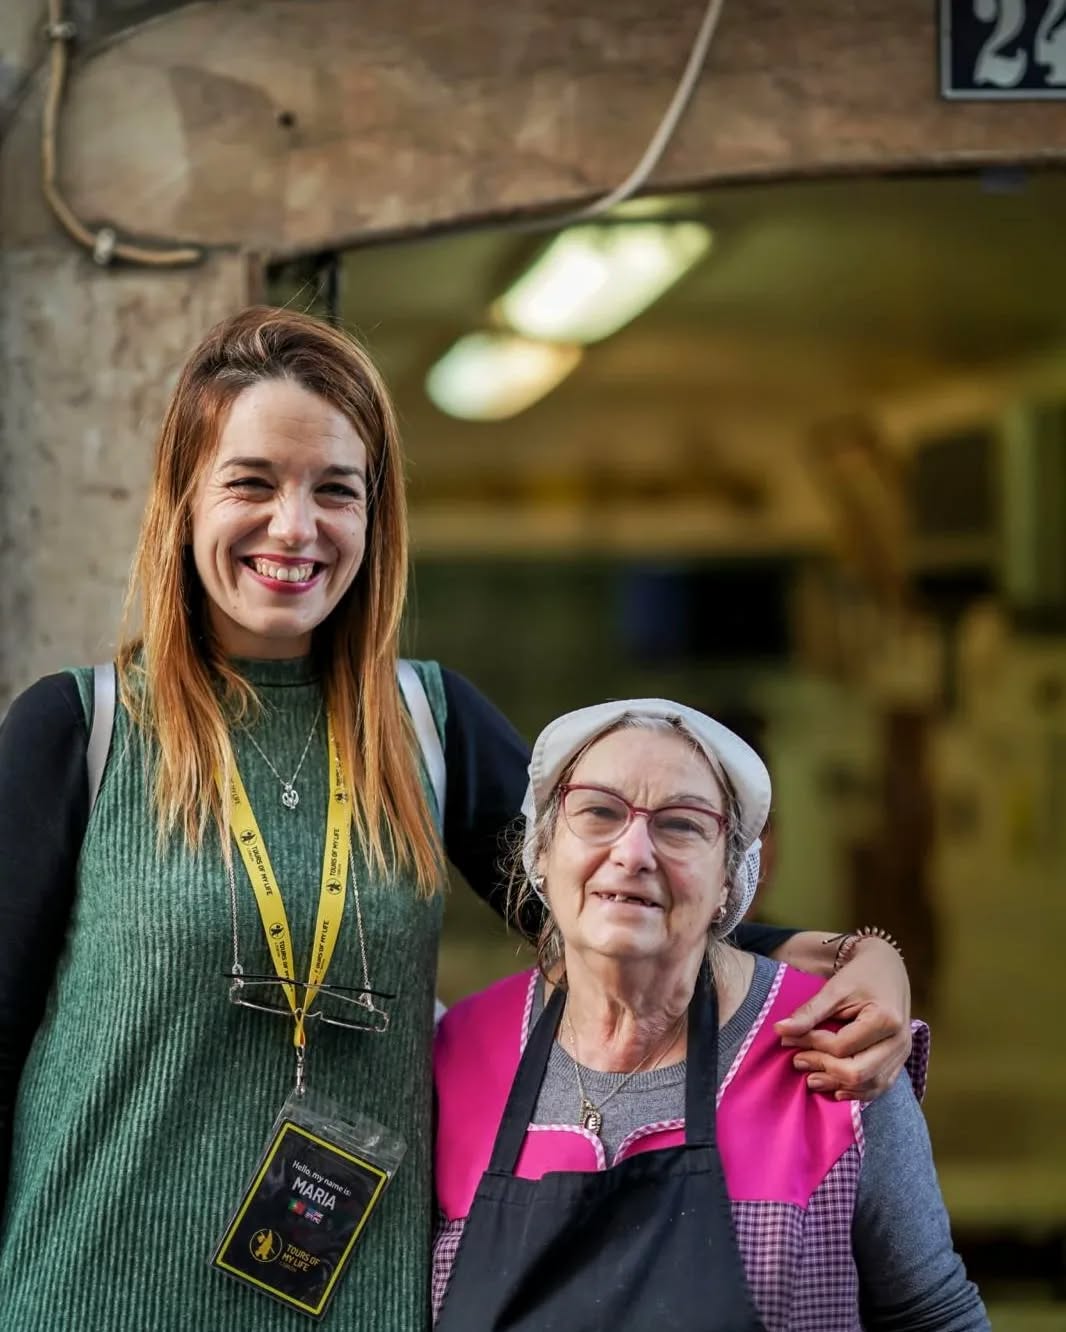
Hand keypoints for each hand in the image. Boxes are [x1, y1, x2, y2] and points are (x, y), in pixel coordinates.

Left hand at [774, 936, 910, 1100]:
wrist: (887, 968)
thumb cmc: (861, 975)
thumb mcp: (834, 988)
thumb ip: (810, 1012)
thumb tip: (780, 1030)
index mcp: (885, 1019)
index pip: (842, 1046)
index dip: (812, 1044)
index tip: (788, 1038)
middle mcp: (899, 1041)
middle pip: (858, 1072)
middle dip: (823, 1068)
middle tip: (797, 1061)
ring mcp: (903, 1054)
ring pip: (871, 1085)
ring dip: (838, 1084)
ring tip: (811, 1078)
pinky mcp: (901, 1061)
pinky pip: (881, 1086)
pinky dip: (857, 1091)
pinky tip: (837, 1089)